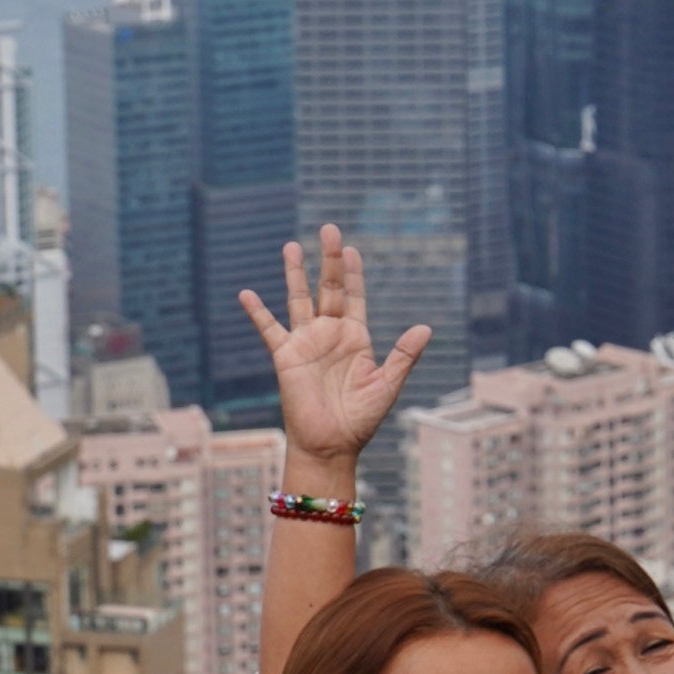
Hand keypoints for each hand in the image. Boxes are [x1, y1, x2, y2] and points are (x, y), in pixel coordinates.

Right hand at [240, 228, 430, 470]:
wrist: (331, 445)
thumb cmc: (361, 419)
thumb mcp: (387, 384)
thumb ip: (404, 355)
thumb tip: (426, 327)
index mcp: (356, 338)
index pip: (354, 296)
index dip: (353, 273)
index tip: (352, 249)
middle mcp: (330, 335)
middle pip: (329, 289)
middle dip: (329, 259)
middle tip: (330, 228)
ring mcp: (306, 343)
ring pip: (299, 299)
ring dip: (295, 273)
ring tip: (291, 245)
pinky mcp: (286, 356)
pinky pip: (269, 329)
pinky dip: (258, 312)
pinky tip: (247, 293)